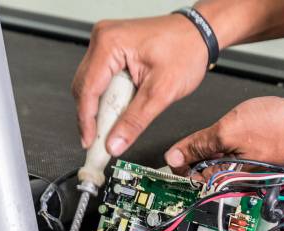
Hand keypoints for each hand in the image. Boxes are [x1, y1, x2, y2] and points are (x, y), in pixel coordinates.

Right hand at [72, 14, 208, 155]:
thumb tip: (114, 144)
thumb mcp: (162, 92)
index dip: (86, 121)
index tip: (90, 142)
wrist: (200, 34)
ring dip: (99, 109)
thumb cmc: (186, 50)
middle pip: (84, 88)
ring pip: (89, 85)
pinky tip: (115, 112)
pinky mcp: (111, 50)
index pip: (88, 89)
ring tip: (110, 130)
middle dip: (91, 117)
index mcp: (110, 44)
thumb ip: (135, 121)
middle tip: (99, 142)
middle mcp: (103, 39)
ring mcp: (105, 42)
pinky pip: (99, 79)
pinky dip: (106, 99)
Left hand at [164, 97, 283, 178]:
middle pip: (202, 169)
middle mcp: (236, 181)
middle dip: (197, 153)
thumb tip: (174, 156)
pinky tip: (241, 131)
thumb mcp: (229, 129)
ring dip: (215, 146)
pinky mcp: (257, 164)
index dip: (178, 162)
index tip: (174, 152)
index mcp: (226, 178)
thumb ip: (198, 144)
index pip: (189, 177)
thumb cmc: (281, 127)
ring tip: (228, 131)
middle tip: (204, 136)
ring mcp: (247, 173)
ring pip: (218, 161)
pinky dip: (231, 145)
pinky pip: (235, 156)